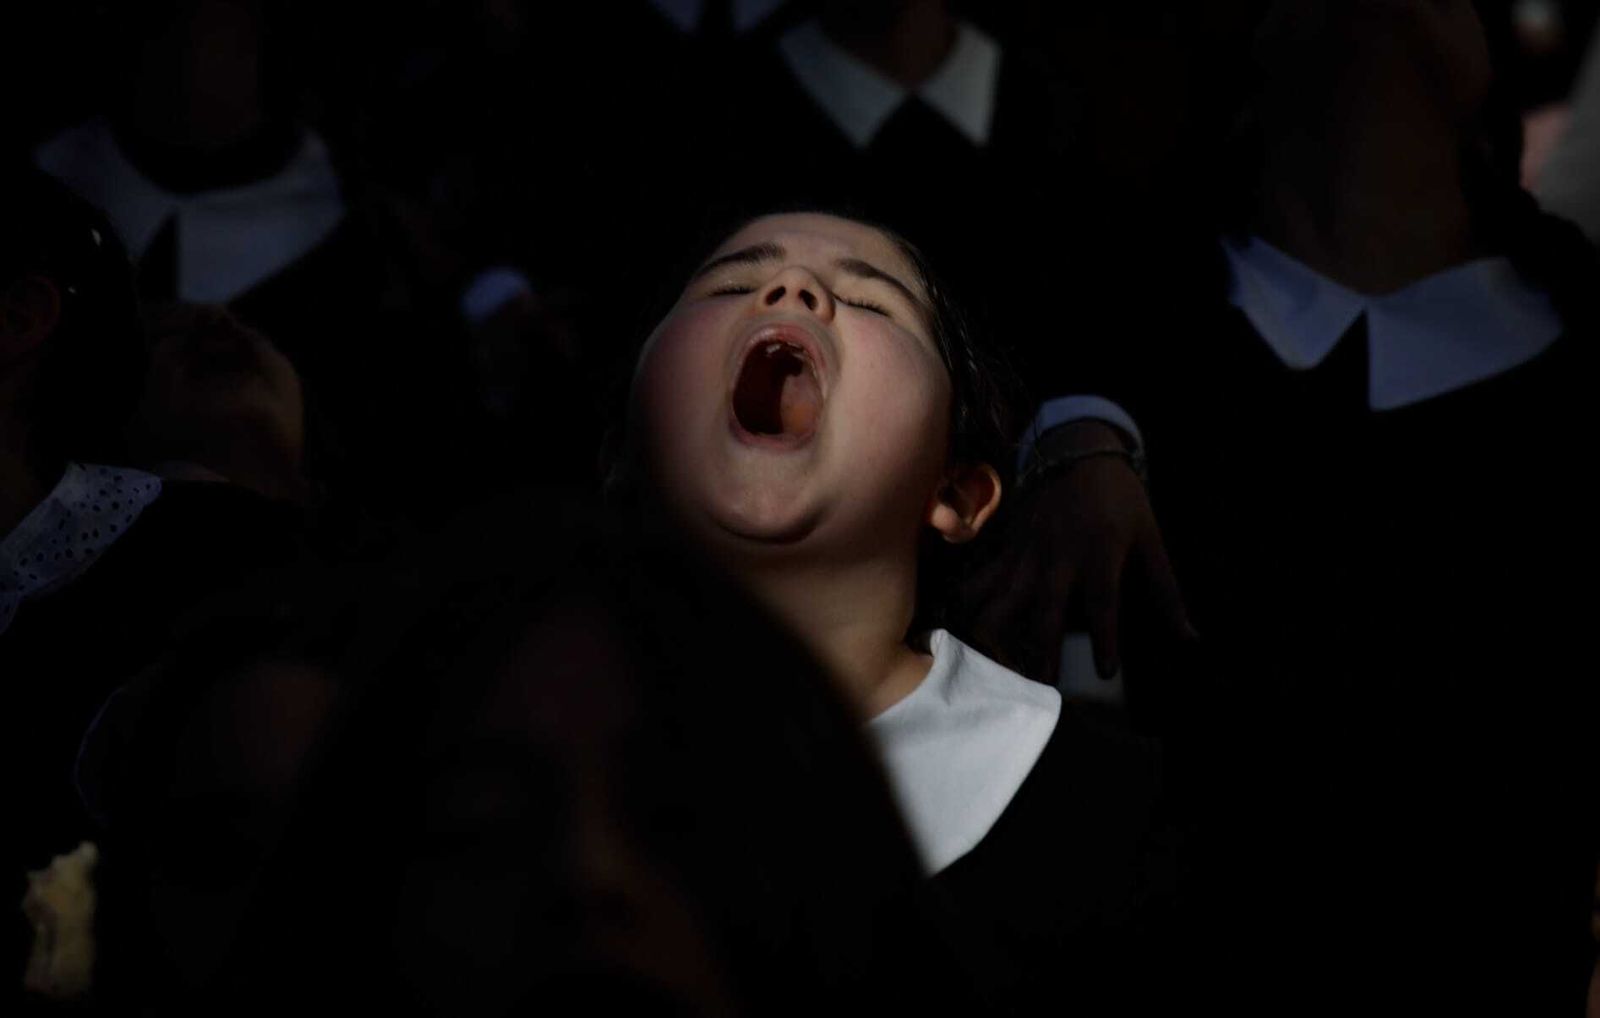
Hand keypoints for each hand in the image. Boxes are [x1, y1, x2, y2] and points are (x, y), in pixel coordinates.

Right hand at [964, 425, 1194, 683]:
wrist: (1078, 451)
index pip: (1103, 602)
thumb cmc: (1121, 501)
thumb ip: (1166, 592)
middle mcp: (1058, 557)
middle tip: (1041, 686)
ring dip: (994, 635)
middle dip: (1040, 650)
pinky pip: (979, 582)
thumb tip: (1190, 638)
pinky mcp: (1006, 550)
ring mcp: (1026, 554)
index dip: (1104, 638)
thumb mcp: (1149, 539)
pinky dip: (969, 608)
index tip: (1106, 673)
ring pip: (998, 599)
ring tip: (996, 666)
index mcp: (1099, 552)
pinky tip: (967, 634)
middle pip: (1044, 610)